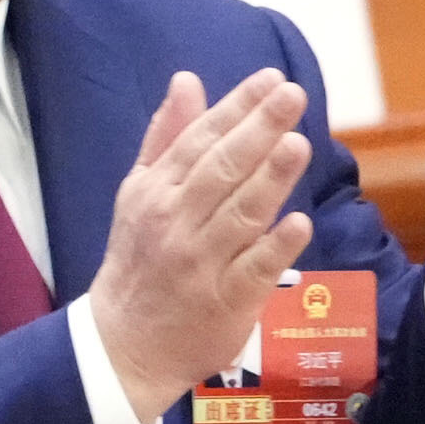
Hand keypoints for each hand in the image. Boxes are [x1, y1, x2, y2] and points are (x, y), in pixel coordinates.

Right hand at [88, 69, 314, 423]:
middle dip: (259, 129)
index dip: (237, 107)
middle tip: (292, 95)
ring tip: (299, 143)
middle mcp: (176, 223)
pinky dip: (275, 247)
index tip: (271, 79)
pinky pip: (253, 270)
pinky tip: (299, 223)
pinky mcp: (226, 302)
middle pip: (222, 169)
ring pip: (240, 215)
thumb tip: (187, 80)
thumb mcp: (138, 192)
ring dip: (270, 179)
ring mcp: (201, 264)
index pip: (201, 139)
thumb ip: (166, 136)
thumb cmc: (139, 258)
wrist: (124, 344)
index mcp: (156, 191)